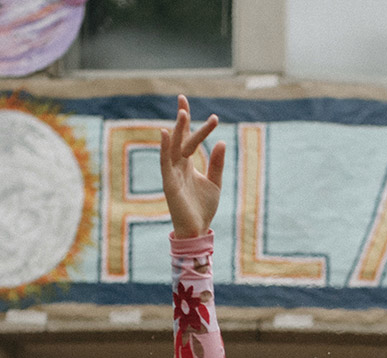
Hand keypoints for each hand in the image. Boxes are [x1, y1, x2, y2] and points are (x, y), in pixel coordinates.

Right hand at [160, 94, 225, 238]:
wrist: (197, 229)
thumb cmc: (203, 207)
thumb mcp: (215, 182)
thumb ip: (217, 163)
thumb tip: (222, 142)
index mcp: (187, 164)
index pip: (187, 138)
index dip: (189, 121)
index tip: (189, 102)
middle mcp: (177, 165)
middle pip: (178, 137)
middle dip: (181, 119)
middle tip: (183, 100)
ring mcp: (172, 173)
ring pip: (173, 147)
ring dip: (177, 130)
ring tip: (182, 112)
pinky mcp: (169, 183)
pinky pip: (165, 162)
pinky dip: (164, 148)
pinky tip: (164, 133)